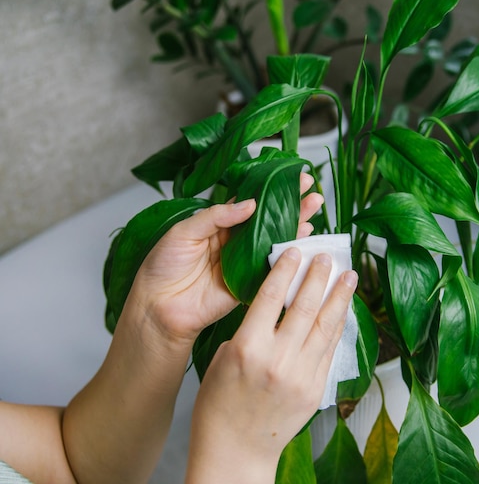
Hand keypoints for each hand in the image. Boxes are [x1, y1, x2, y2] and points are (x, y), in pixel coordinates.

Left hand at [125, 173, 323, 344]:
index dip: (271, 190)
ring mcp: (244, 262)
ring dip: (297, 226)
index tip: (292, 178)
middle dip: (292, 205)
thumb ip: (216, 216)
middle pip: (269, 220)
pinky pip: (272, 268)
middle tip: (312, 192)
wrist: (158, 306)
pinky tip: (305, 240)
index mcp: (219, 224)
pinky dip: (290, 256)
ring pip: (275, 241)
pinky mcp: (249, 284)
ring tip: (314, 208)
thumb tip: (249, 203)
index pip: (251, 202)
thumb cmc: (163, 267)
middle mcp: (236, 241)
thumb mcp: (184, 231)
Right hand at [185, 247, 357, 482]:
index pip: (271, 295)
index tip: (294, 251)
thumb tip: (276, 306)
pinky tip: (343, 310)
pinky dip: (337, 326)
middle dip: (318, 276)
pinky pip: (330, 349)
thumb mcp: (224, 357)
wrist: (235, 450)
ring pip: (325, 325)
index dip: (285, 268)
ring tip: (349, 276)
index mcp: (248, 346)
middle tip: (327, 257)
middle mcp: (278, 358)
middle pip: (305, 305)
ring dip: (339, 297)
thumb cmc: (220, 404)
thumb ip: (252, 330)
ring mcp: (301, 374)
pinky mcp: (315, 388)